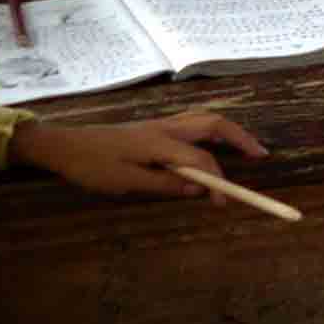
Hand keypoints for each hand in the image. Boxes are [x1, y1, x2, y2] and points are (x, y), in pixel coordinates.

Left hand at [13, 109, 266, 199]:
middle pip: (213, 124)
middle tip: (261, 155)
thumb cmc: (91, 165)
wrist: (62, 145)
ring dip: (229, 132)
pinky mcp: (152, 129)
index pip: (201, 159)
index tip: (225, 202)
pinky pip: (192, 124)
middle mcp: (166, 128)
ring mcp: (160, 125)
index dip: (218, 181)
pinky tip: (212, 144)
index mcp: (160, 142)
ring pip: (204, 120)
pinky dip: (211, 132)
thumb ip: (163, 185)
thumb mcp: (124, 182)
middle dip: (241, 138)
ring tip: (246, 148)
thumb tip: (198, 189)